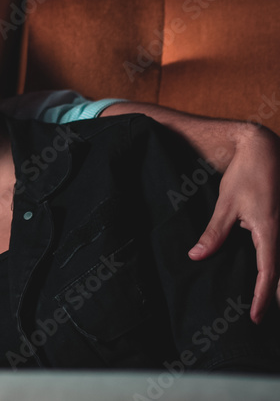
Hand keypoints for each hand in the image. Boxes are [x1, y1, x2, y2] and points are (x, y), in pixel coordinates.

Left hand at [189, 124, 279, 322]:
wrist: (264, 149)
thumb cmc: (245, 175)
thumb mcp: (226, 205)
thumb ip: (214, 233)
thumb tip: (196, 256)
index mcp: (270, 231)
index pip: (268, 273)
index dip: (262, 297)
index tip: (256, 317)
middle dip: (272, 295)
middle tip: (260, 317)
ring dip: (274, 280)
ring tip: (264, 302)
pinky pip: (277, 247)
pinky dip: (272, 263)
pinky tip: (263, 273)